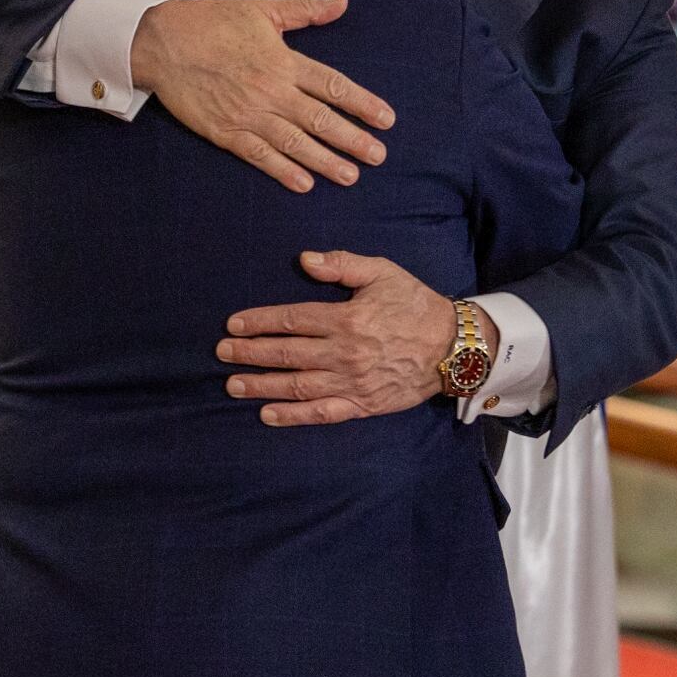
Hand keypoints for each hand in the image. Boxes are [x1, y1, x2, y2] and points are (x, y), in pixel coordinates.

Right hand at [127, 0, 390, 190]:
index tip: (386, 119)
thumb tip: (342, 2)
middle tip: (378, 157)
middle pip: (321, 120)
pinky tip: (304, 183)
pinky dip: (283, 170)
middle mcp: (272, 91)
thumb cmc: (211, 21)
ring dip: (325, 161)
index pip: (333, 86)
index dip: (362, 104)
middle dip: (353, 140)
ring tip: (350, 176)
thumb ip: (304, 10)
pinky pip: (260, 155)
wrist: (161, 42)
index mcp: (284, 61)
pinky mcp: (225, 132)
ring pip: (295, 143)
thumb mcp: (261, 9)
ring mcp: (248, 115)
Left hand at [217, 252, 469, 425]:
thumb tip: (305, 260)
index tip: (233, 324)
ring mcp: (352, 382)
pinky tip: (267, 415)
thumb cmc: (415, 305)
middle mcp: (345, 353)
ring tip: (232, 384)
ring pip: (298, 385)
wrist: (454, 346)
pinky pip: (322, 413)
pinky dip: (293, 416)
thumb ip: (342, 264)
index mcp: (346, 319)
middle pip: (287, 354)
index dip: (260, 322)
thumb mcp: (383, 272)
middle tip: (222, 353)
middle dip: (250, 353)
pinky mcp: (362, 404)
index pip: (292, 320)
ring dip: (262, 386)